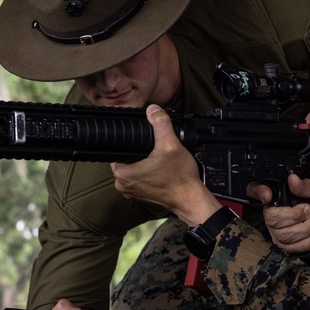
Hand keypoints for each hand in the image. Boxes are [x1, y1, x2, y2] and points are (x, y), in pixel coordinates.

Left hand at [111, 105, 221, 225]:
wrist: (191, 199)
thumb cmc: (180, 178)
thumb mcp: (171, 144)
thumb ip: (160, 123)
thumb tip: (153, 110)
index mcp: (123, 173)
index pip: (117, 148)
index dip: (129, 139)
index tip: (139, 136)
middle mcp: (123, 185)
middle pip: (125, 157)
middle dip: (137, 149)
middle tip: (153, 146)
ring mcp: (132, 192)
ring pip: (133, 167)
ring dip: (142, 160)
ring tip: (157, 156)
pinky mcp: (142, 195)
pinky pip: (140, 177)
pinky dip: (147, 171)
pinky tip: (159, 167)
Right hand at [253, 173, 309, 264]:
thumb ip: (307, 185)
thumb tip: (292, 180)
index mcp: (280, 193)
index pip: (256, 190)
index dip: (258, 192)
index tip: (268, 196)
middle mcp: (274, 211)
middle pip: (271, 218)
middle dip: (294, 216)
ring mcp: (277, 229)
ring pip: (282, 234)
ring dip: (304, 229)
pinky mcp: (284, 244)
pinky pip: (289, 247)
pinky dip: (306, 242)